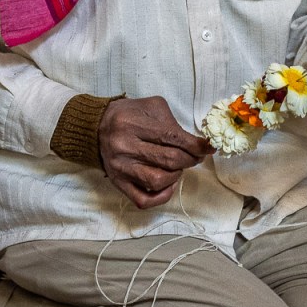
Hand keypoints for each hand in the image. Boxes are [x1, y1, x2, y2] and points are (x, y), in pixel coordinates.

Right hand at [98, 96, 213, 208]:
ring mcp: (121, 168)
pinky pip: (143, 199)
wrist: (97, 126)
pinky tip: (168, 185)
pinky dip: (161, 196)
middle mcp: (125, 146)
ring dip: (176, 175)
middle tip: (196, 156)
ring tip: (178, 167)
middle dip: (190, 159)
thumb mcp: (151, 107)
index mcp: (133, 124)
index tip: (208, 147)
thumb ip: (172, 122)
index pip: (172, 138)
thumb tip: (195, 142)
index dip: (195, 145)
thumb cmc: (129, 114)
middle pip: (169, 160)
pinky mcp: (118, 182)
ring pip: (158, 180)